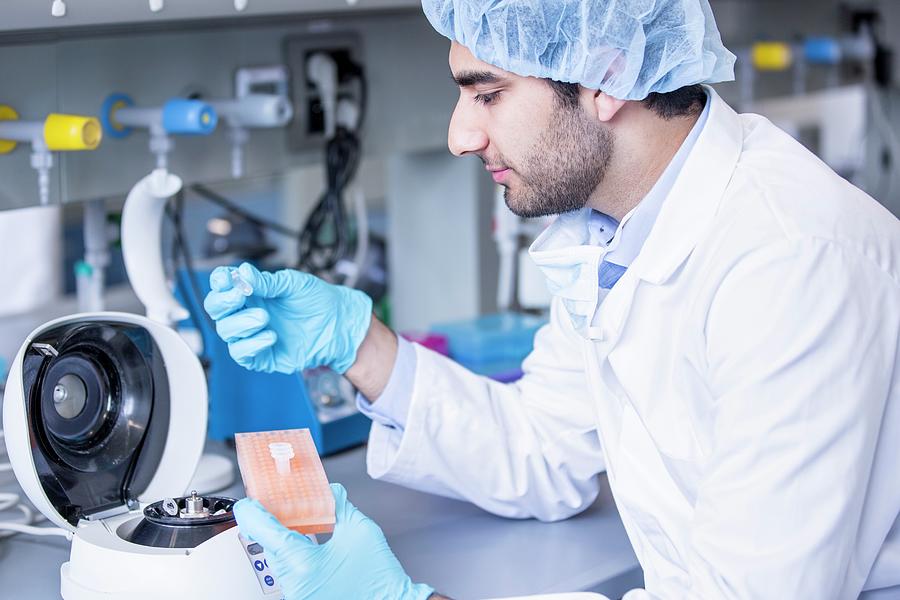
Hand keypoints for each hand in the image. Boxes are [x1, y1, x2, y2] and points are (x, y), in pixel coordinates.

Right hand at [203, 263, 372, 373]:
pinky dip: (251, 345)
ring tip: (264, 318)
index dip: (219, 281)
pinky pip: (242, 354)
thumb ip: (267, 282)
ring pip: (226, 331)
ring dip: (241, 323)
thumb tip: (243, 274)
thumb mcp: (293, 284)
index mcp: (252, 291)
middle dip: (223, 302)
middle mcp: (247, 312)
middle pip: (216, 308)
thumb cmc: (318, 301)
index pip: (222, 285)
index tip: (227, 279)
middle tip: (239, 296)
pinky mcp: (262, 356)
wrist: (339, 324)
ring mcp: (253, 334)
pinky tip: (270, 336)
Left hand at [233, 483, 433, 599]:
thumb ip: (341, 507)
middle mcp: (292, 581)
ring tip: (294, 518)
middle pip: (269, 543)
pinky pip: (289, 569)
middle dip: (272, 521)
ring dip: (283, 537)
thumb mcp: (361, 531)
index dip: (252, 512)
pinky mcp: (303, 596)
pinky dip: (293, 552)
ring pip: (278, 557)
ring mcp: (296, 592)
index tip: (248, 501)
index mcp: (301, 562)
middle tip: (277, 502)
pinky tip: (305, 540)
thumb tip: (332, 492)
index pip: (264, 530)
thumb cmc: (378, 580)